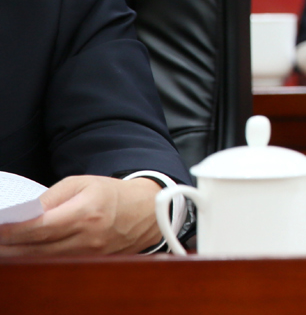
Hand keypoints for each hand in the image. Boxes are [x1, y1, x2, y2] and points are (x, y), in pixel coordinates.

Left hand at [0, 176, 163, 255]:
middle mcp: (89, 237)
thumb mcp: (83, 183)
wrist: (148, 212)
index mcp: (86, 212)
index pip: (41, 227)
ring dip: (21, 258)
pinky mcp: (92, 263)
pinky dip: (39, 262)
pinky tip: (25, 257)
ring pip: (46, 261)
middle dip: (10, 248)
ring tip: (3, 251)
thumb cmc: (113, 194)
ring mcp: (91, 254)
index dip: (14, 231)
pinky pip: (59, 265)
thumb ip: (52, 197)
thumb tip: (26, 213)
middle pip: (39, 248)